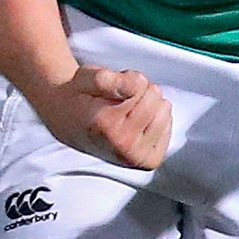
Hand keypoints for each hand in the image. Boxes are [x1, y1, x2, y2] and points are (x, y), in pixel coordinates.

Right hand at [35, 65, 172, 169]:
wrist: (69, 121)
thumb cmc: (82, 97)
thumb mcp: (87, 77)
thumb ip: (107, 79)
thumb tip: (135, 84)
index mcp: (105, 125)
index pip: (139, 84)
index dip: (127, 78)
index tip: (111, 88)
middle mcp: (121, 146)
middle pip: (155, 96)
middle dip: (139, 91)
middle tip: (118, 100)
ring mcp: (136, 157)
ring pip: (164, 109)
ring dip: (148, 104)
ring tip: (126, 110)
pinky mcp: (148, 161)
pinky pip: (169, 125)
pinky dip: (156, 119)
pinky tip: (137, 122)